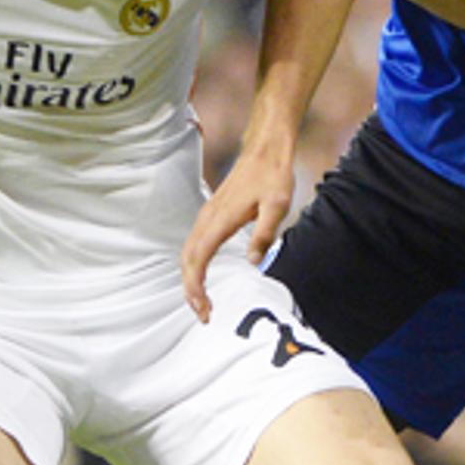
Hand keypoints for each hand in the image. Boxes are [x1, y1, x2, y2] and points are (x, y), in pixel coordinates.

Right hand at [180, 140, 293, 321]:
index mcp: (221, 219)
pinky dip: (194, 264)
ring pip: (188, 251)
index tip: (204, 307)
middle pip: (187, 259)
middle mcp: (208, 217)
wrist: (266, 150)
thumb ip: (264, 234)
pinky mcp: (213, 213)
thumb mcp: (277, 206)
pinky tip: (203, 275)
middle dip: (190, 289)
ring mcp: (208, 214)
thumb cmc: (273, 175)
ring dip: (191, 278)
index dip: (196, 286)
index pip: (198, 259)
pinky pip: (195, 243)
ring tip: (202, 301)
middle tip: (203, 314)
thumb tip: (253, 262)